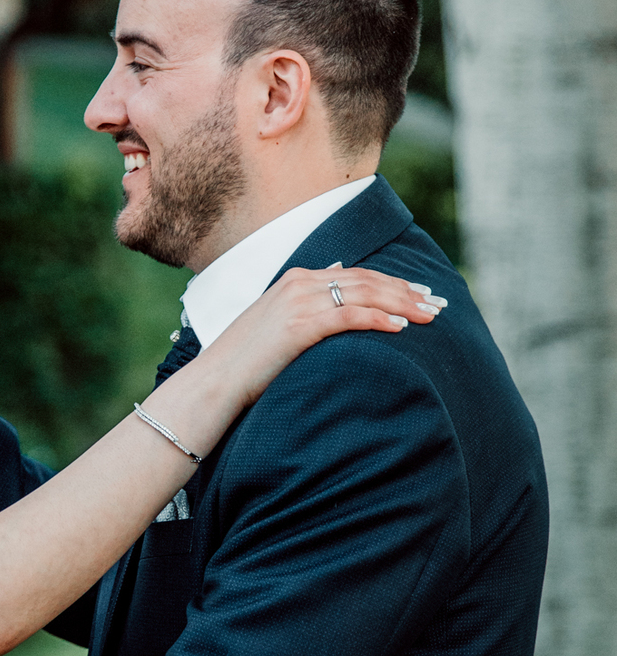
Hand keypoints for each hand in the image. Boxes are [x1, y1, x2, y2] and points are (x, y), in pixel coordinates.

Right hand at [215, 263, 446, 410]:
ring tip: (431, 315)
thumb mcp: (277, 322)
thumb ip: (306, 301)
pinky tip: (402, 326)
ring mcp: (298, 302)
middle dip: (407, 290)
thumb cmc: (246, 362)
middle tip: (439, 303)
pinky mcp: (299, 325)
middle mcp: (299, 283)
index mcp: (295, 279)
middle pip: (366, 280)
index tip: (421, 292)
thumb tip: (336, 275)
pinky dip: (379, 318)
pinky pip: (349, 316)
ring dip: (402, 303)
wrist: (215, 382)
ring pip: (364, 294)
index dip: (392, 282)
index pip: (356, 274)